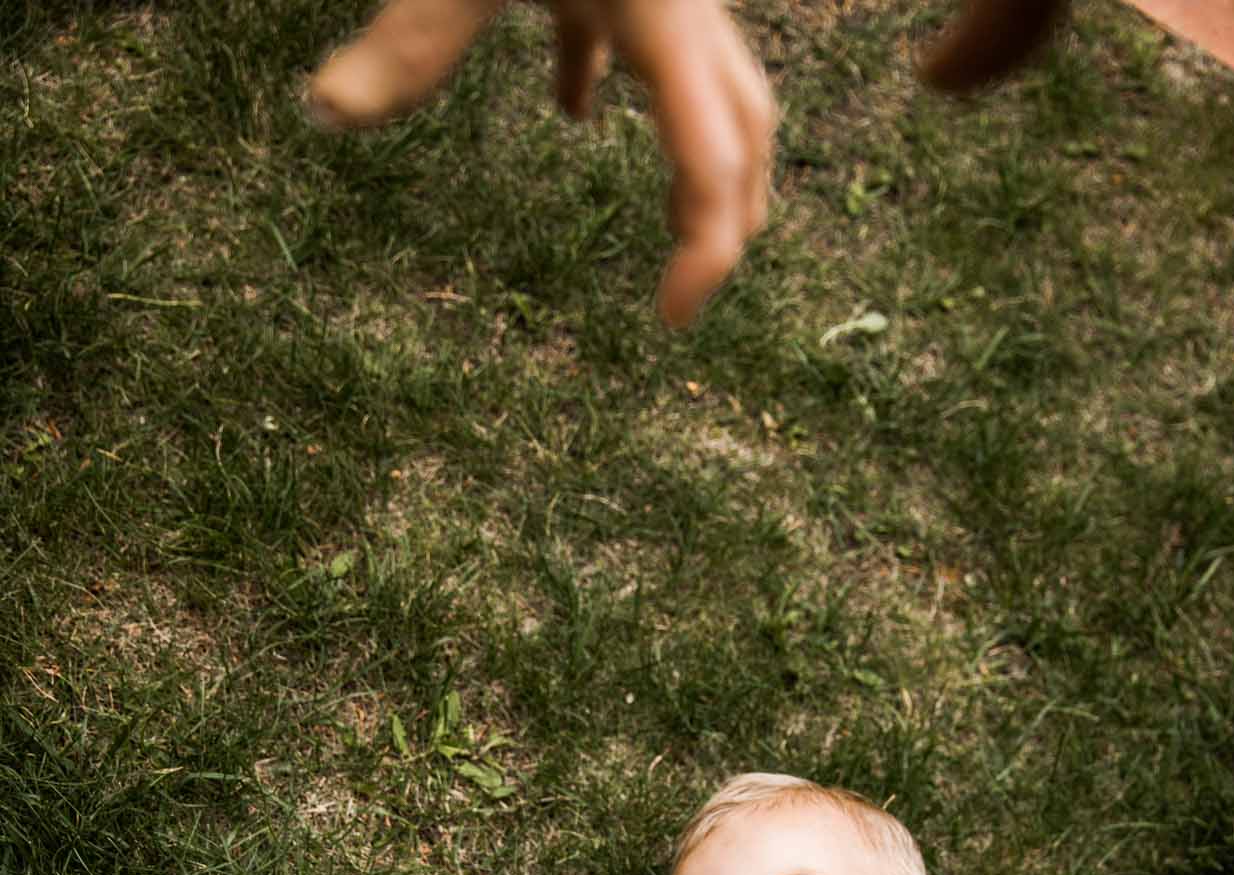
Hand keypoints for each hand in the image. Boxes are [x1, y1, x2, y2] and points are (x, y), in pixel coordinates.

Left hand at [307, 0, 774, 327]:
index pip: (712, 160)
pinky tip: (570, 110)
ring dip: (696, 152)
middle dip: (730, 213)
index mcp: (662, 10)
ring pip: (710, 77)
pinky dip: (609, 73)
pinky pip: (634, 22)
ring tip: (678, 222)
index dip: (706, 251)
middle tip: (693, 289)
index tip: (670, 321)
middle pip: (746, 127)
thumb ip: (405, 37)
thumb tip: (324, 115)